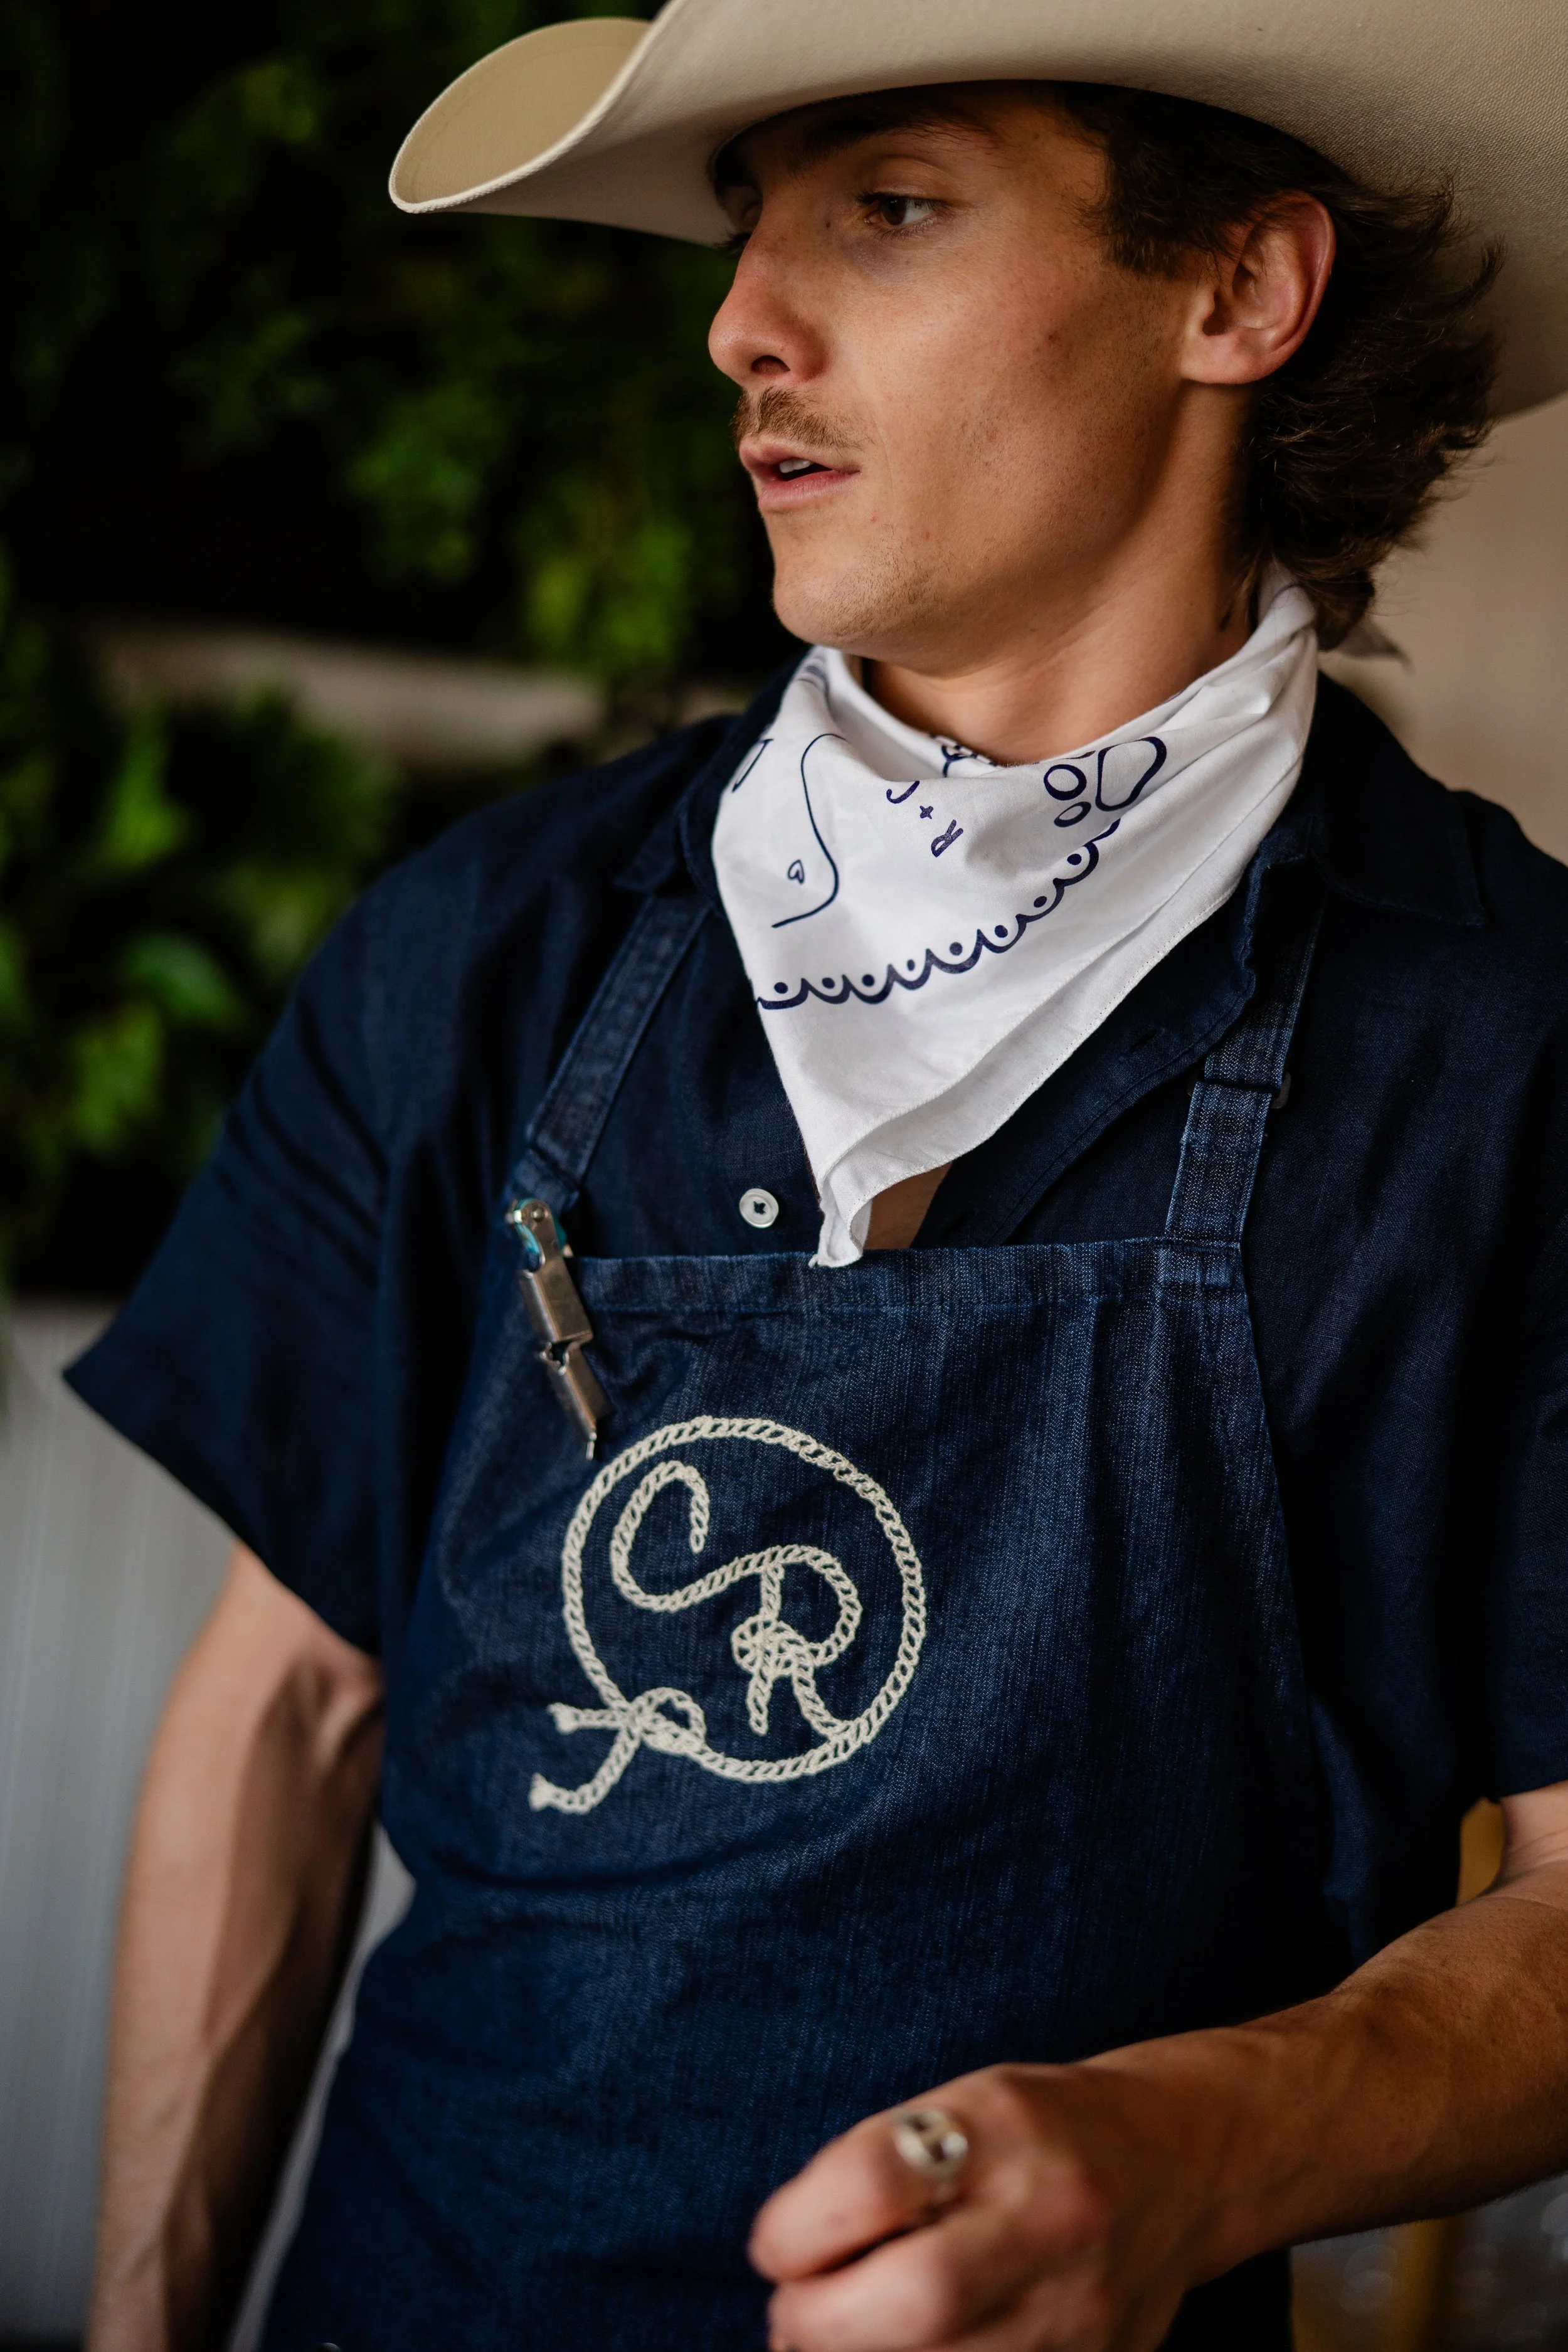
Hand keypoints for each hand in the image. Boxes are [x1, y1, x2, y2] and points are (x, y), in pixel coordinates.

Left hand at [749, 2061, 1220, 2351]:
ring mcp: (1083, 2309)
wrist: (1182, 2163)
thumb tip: (785, 2268)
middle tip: (793, 2311)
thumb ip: (877, 2171)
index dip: (795, 2227)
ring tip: (842, 2336)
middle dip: (819, 2321)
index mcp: (1005, 2127)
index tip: (776, 2244)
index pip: (871, 2184)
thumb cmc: (1041, 2128)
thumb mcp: (960, 2106)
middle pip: (911, 2302)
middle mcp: (1051, 2218)